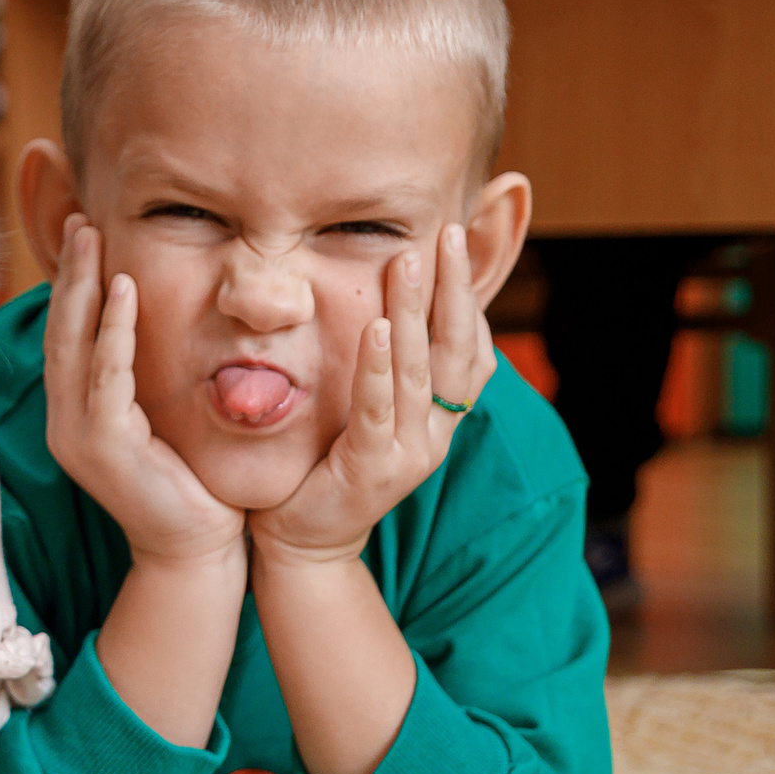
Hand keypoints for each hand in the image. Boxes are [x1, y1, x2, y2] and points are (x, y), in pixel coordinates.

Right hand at [43, 218, 246, 567]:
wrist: (197, 551)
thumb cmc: (190, 486)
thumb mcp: (162, 424)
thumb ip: (147, 383)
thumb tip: (159, 333)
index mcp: (75, 417)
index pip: (67, 340)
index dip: (71, 288)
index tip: (84, 237)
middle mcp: (65, 423)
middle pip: (59, 333)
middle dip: (69, 274)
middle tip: (80, 222)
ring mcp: (78, 436)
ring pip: (73, 346)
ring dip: (82, 288)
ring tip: (92, 239)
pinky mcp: (104, 446)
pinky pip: (106, 375)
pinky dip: (112, 329)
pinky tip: (122, 289)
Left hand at [250, 226, 491, 570]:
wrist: (305, 542)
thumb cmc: (329, 466)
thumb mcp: (369, 412)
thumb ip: (387, 369)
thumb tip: (394, 309)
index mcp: (440, 416)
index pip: (470, 345)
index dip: (469, 294)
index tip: (460, 239)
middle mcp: (437, 432)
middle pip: (456, 348)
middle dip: (455, 287)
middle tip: (450, 232)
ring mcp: (411, 453)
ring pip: (419, 370)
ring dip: (414, 312)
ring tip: (410, 260)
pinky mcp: (374, 469)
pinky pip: (378, 409)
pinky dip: (377, 367)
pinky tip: (374, 326)